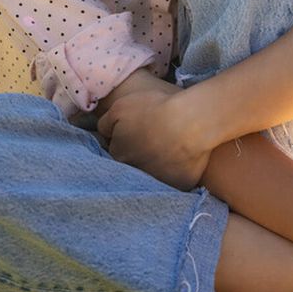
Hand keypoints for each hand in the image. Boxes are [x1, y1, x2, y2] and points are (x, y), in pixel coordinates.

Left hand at [96, 72, 212, 189]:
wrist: (189, 122)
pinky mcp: (181, 184)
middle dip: (140, 154)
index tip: (138, 130)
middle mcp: (136, 172)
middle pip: (134, 164)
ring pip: (155, 173)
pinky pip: (178, 178)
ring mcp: (159, 180)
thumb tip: (103, 133)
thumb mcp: (120, 107)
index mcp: (119, 154)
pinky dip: (179, 170)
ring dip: (158, 163)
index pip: (117, 150)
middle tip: (154, 137)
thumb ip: (105, 123)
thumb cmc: (153, 109)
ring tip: (169, 145)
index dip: (127, 139)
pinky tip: (183, 156)